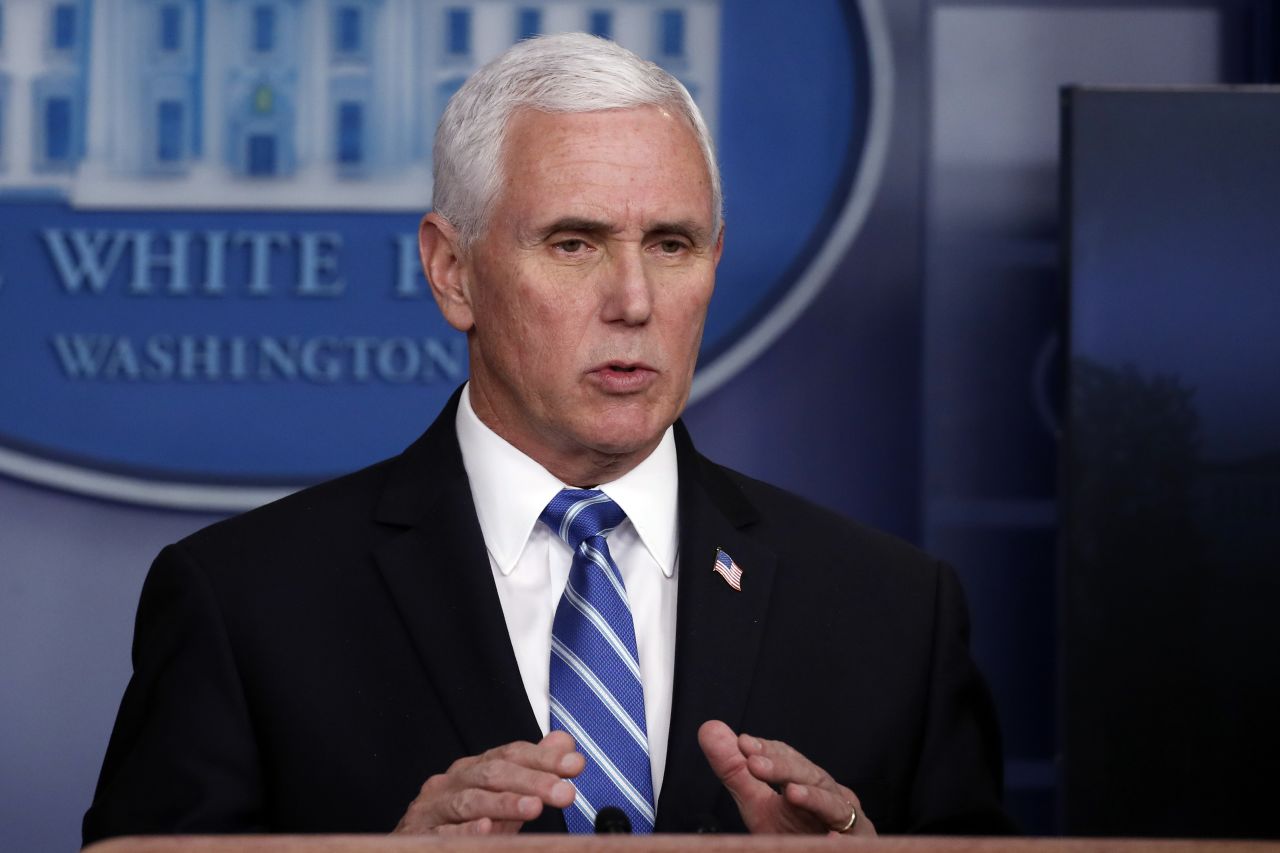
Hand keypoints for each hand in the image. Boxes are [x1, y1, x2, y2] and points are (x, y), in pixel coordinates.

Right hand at [394, 731, 583, 834]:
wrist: (416, 850)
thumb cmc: (460, 825)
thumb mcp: (500, 798)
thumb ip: (532, 771)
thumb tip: (565, 742)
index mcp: (472, 770)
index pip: (511, 755)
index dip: (544, 758)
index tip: (575, 764)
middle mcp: (450, 783)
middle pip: (493, 774)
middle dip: (533, 781)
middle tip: (565, 793)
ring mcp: (432, 809)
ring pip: (470, 801)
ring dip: (504, 804)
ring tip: (534, 808)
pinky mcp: (418, 835)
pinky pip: (443, 834)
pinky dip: (465, 831)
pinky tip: (486, 830)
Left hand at [698, 720, 876, 835]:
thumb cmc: (794, 834)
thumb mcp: (757, 804)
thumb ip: (735, 771)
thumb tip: (709, 728)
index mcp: (806, 784)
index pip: (790, 760)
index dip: (768, 751)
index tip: (744, 744)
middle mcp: (829, 797)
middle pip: (810, 776)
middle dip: (784, 768)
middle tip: (755, 763)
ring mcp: (846, 822)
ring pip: (833, 806)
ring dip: (814, 799)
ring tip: (792, 794)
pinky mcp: (859, 844)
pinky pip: (852, 842)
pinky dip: (842, 840)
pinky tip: (832, 840)